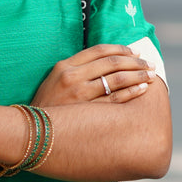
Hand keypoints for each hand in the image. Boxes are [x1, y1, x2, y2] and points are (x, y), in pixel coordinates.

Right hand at [31, 44, 154, 106]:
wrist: (30, 132)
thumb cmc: (48, 106)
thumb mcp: (55, 80)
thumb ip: (77, 69)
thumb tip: (107, 62)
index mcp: (65, 66)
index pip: (99, 50)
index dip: (120, 49)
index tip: (135, 52)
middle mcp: (72, 77)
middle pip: (112, 62)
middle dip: (135, 62)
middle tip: (149, 64)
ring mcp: (80, 95)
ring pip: (116, 79)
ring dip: (138, 75)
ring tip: (150, 75)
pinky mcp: (87, 113)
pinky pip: (115, 99)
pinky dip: (132, 92)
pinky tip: (142, 89)